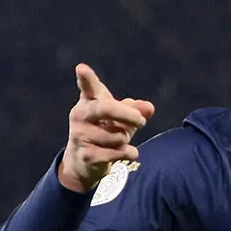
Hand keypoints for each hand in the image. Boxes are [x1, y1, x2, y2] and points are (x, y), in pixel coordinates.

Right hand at [59, 63, 154, 192]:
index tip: (82, 68)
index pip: (87, 87)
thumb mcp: (122, 119)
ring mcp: (80, 135)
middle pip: (105, 108)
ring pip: (116, 135)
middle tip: (142, 121)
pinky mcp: (86, 155)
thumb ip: (136, 110)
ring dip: (125, 139)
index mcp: (89, 100)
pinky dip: (128, 153)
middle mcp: (81, 115)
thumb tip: (149, 108)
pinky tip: (128, 153)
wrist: (84, 162)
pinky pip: (116, 152)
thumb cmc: (106, 131)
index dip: (85, 78)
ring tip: (121, 141)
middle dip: (127, 114)